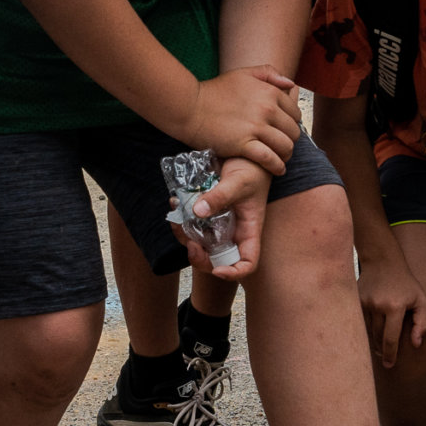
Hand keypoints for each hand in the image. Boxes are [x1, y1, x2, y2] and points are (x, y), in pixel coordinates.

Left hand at [175, 155, 269, 279]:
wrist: (244, 152)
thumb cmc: (251, 168)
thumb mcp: (238, 181)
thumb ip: (220, 196)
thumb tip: (198, 212)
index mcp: (249, 231)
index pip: (247, 263)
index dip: (233, 273)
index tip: (217, 269)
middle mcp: (234, 232)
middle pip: (218, 259)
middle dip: (200, 259)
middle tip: (190, 244)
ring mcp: (220, 224)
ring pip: (201, 243)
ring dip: (184, 237)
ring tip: (175, 219)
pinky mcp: (207, 213)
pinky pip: (192, 224)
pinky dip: (181, 220)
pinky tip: (175, 203)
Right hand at [182, 65, 300, 178]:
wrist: (189, 107)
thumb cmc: (214, 91)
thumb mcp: (242, 74)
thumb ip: (269, 74)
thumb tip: (291, 85)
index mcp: (269, 92)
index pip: (295, 113)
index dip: (292, 123)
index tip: (285, 130)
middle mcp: (266, 109)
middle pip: (293, 131)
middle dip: (290, 140)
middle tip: (282, 145)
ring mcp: (256, 128)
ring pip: (285, 146)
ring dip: (286, 154)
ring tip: (281, 158)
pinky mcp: (244, 145)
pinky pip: (270, 159)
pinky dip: (277, 166)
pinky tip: (277, 169)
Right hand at [356, 251, 425, 367]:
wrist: (383, 261)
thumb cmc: (406, 283)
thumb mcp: (421, 300)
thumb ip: (422, 323)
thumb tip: (416, 344)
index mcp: (394, 307)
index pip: (390, 339)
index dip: (390, 355)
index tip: (389, 365)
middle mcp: (377, 305)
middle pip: (377, 337)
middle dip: (381, 350)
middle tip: (386, 360)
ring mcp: (364, 303)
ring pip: (367, 331)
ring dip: (373, 341)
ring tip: (380, 349)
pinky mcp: (355, 300)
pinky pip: (360, 322)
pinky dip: (366, 329)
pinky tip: (372, 333)